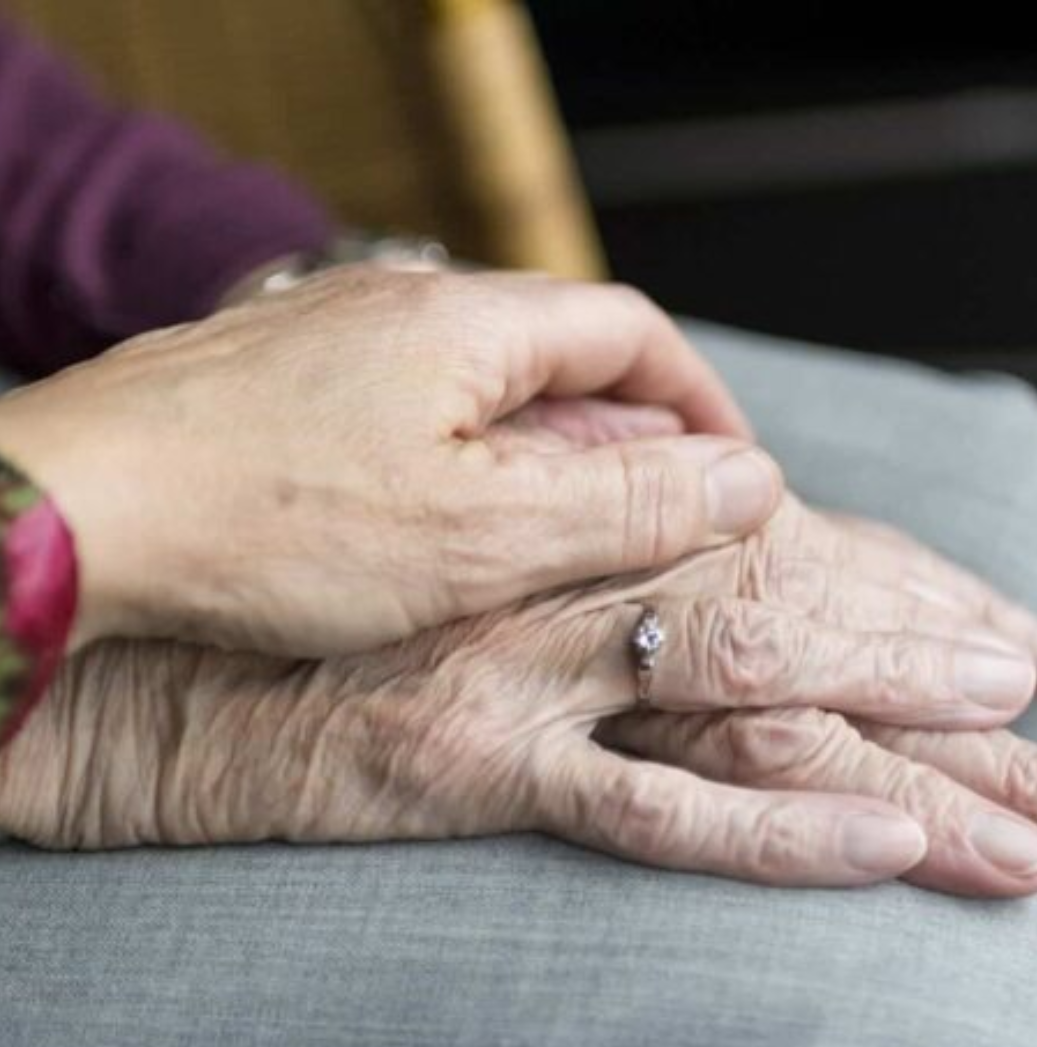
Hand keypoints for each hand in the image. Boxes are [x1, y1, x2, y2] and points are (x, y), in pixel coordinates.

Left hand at [0, 267, 767, 655]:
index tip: (731, 473)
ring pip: (484, 389)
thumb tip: (747, 481)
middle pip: (561, 357)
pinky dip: (461, 463)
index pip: (632, 333)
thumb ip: (625, 502)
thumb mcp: (483, 532)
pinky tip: (445, 526)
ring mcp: (338, 341)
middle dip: (627, 436)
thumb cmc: (269, 521)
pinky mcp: (286, 387)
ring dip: (544, 454)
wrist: (75, 517)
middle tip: (653, 523)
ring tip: (559, 537)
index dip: (698, 402)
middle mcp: (405, 307)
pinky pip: (410, 412)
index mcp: (470, 323)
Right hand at [4, 500, 1036, 898]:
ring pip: (754, 698)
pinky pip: (646, 803)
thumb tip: (685, 540)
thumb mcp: (468, 554)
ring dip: (903, 752)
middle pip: (799, 620)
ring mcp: (532, 670)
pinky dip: (770, 826)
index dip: (907, 590)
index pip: (785, 552)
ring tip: (1034, 812)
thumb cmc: (330, 590)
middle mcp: (571, 581)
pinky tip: (881, 846)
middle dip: (941, 670)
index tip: (1018, 635)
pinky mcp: (478, 759)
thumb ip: (579, 548)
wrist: (187, 643)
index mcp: (578, 525)